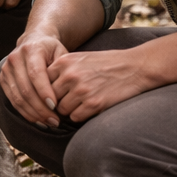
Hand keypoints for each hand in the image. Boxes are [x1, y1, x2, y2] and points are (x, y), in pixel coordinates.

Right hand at [0, 30, 69, 126]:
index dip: (44, 92)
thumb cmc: (51, 50)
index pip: (35, 73)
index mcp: (31, 49)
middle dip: (41, 108)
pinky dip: (26, 113)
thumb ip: (62, 70)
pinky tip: (38, 119)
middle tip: (55, 120)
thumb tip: (65, 94)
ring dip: (34, 114)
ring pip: (18, 98)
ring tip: (49, 123)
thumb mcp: (61, 53)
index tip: (56, 106)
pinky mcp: (2, 79)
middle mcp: (15, 58)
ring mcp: (6, 69)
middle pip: (26, 89)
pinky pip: (13, 100)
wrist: (33, 41)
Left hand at [47, 47, 161, 121]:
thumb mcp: (79, 59)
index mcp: (64, 62)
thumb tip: (41, 89)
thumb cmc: (106, 63)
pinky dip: (81, 115)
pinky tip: (90, 108)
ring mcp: (81, 90)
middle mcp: (70, 75)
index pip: (41, 82)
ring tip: (81, 103)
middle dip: (56, 102)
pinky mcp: (93, 103)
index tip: (53, 95)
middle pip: (49, 98)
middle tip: (67, 102)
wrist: (135, 67)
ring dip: (69, 110)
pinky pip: (75, 117)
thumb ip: (61, 70)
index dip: (46, 91)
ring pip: (61, 110)